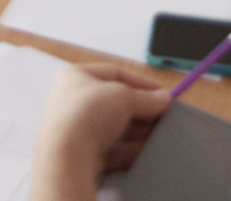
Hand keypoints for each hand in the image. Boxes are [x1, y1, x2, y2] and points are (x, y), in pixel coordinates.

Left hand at [30, 63, 171, 200]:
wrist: (67, 157)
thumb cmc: (85, 115)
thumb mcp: (123, 97)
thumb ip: (146, 98)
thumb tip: (162, 99)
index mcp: (75, 77)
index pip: (114, 73)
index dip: (140, 82)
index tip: (161, 92)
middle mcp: (73, 102)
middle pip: (116, 102)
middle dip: (141, 109)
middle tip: (163, 114)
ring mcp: (78, 129)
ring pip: (116, 127)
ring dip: (139, 130)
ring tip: (160, 132)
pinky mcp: (84, 154)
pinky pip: (113, 148)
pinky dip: (131, 148)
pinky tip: (148, 149)